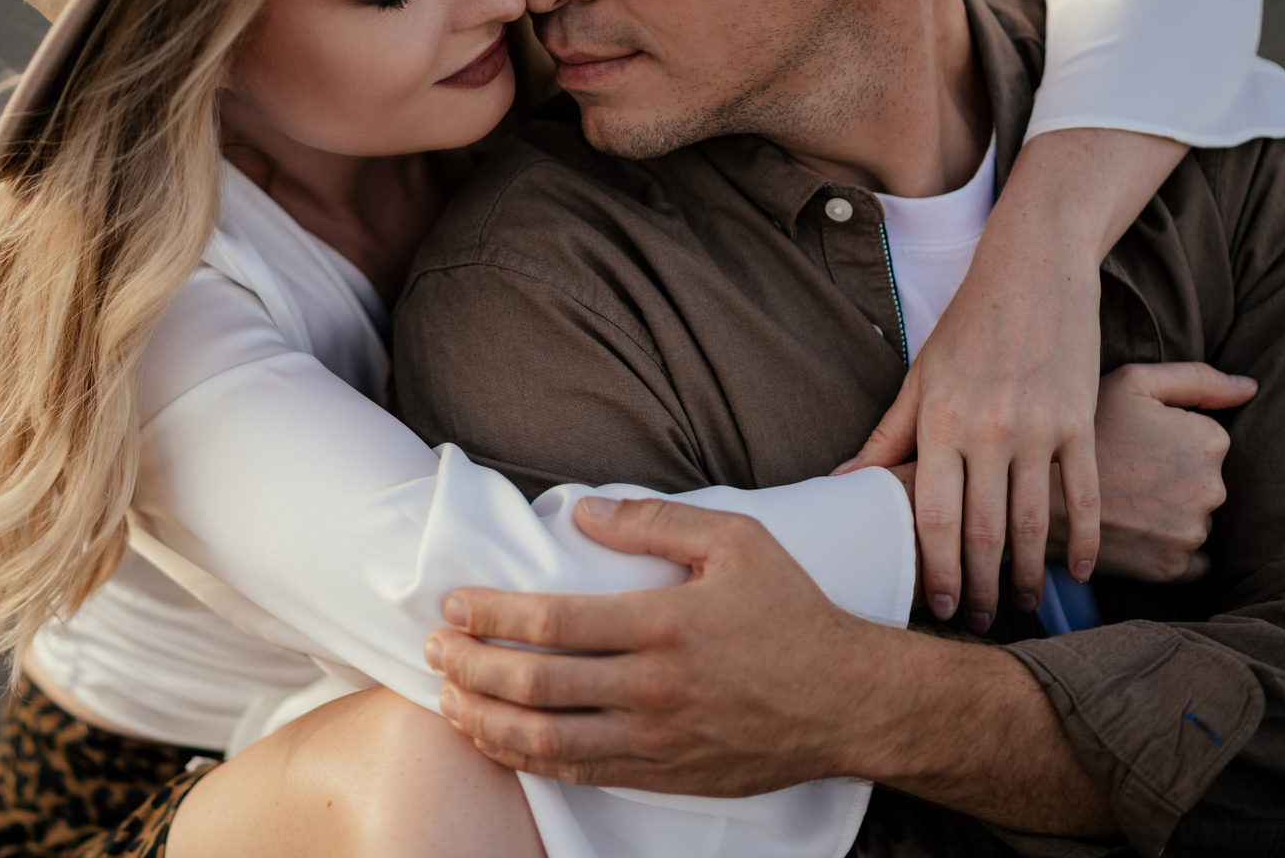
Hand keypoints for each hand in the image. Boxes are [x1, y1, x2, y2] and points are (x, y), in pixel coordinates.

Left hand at [425, 497, 874, 796]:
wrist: (850, 703)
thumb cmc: (793, 614)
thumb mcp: (737, 542)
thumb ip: (656, 520)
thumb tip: (583, 510)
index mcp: (664, 624)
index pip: (552, 623)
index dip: (491, 615)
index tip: (453, 605)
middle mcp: (652, 688)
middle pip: (534, 685)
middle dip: (470, 666)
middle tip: (434, 649)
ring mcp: (656, 740)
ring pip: (546, 740)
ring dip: (485, 720)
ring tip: (447, 697)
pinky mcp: (664, 774)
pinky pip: (579, 772)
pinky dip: (527, 760)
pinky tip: (498, 740)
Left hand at [837, 228, 1102, 629]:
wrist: (1032, 270)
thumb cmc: (966, 327)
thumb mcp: (919, 378)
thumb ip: (887, 437)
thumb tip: (842, 480)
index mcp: (939, 422)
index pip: (936, 516)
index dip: (937, 568)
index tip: (936, 605)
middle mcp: (987, 429)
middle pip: (984, 531)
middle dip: (979, 586)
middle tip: (976, 621)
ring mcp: (1038, 427)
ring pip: (1032, 522)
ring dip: (1027, 573)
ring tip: (1020, 606)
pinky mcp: (1079, 420)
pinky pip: (1082, 492)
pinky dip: (1082, 537)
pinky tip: (1080, 571)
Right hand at [1050, 362, 1246, 582]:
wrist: (1032, 493)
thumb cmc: (1083, 430)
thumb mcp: (1133, 384)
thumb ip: (1198, 379)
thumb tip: (1250, 388)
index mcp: (1208, 440)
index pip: (1207, 442)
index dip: (1169, 441)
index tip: (1135, 444)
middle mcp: (1211, 488)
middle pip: (1203, 483)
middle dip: (1173, 480)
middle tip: (1125, 473)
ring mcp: (1192, 532)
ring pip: (1195, 520)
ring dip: (1169, 515)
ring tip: (1123, 502)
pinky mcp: (1173, 568)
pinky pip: (1190, 561)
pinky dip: (1167, 550)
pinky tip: (1134, 533)